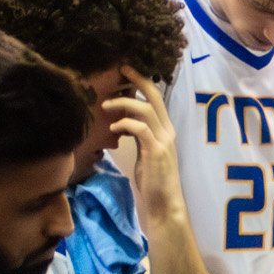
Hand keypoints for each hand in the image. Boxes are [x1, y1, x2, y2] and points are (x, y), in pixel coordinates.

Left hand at [104, 71, 185, 223]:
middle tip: (121, 69)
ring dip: (123, 104)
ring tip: (105, 106)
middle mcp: (167, 131)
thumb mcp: (144, 153)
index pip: (156, 99)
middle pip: (154, 96)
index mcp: (165, 130)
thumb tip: (121, 123)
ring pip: (145, 109)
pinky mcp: (155, 151)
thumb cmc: (152, 181)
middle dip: (138, 80)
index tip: (125, 72)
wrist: (164, 204)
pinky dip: (124, 124)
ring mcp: (163, 141)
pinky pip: (140, 128)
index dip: (142, 82)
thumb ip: (137, 136)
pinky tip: (113, 129)